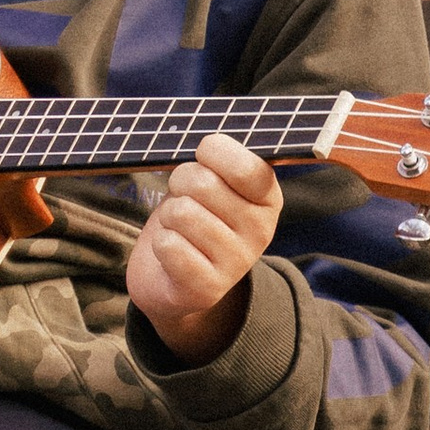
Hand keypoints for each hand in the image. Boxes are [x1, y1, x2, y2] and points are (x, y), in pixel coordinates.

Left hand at [125, 132, 280, 365]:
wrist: (174, 280)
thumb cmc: (192, 217)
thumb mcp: (212, 183)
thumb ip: (217, 161)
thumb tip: (210, 141)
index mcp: (268, 198)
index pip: (246, 166)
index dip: (213, 152)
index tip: (203, 157)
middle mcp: (261, 231)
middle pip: (202, 183)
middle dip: (179, 184)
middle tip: (184, 199)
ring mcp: (237, 262)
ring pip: (181, 212)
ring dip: (169, 217)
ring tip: (179, 228)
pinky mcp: (208, 288)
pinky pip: (169, 246)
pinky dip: (161, 244)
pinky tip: (173, 253)